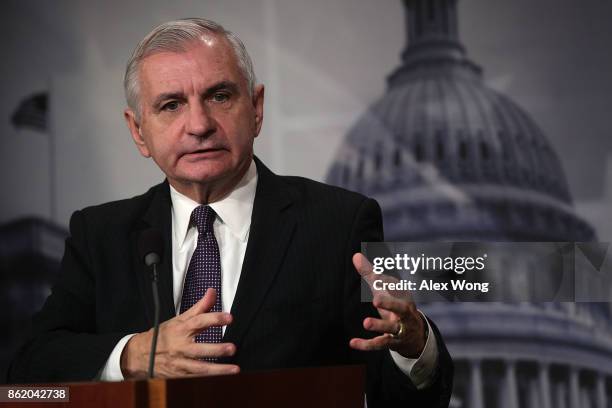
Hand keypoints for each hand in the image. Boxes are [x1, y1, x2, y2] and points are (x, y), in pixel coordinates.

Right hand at [120, 288, 239, 378]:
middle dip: (216, 349)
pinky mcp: (180, 375)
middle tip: (232, 348)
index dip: (214, 318)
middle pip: (199, 349)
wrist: (140, 354)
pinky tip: (223, 377)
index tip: (229, 318)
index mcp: (181, 330)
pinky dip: (209, 378)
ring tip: (233, 369)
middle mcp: (180, 347)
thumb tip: (212, 292)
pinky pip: (196, 377)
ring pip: (199, 368)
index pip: (199, 322)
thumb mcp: (179, 319)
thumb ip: (199, 307)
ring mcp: (180, 362)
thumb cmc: (162, 335)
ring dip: (217, 370)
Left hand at [349, 253, 425, 358]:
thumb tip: (355, 255)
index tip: (375, 275)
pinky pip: (379, 344)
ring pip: (390, 328)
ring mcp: (400, 328)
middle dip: (390, 303)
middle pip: (400, 308)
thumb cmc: (395, 305)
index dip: (385, 282)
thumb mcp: (385, 290)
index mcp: (403, 296)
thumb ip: (370, 273)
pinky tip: (352, 343)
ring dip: (379, 325)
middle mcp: (405, 312)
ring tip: (366, 322)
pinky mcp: (392, 342)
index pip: (395, 288)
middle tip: (375, 299)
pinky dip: (366, 345)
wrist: (415, 335)